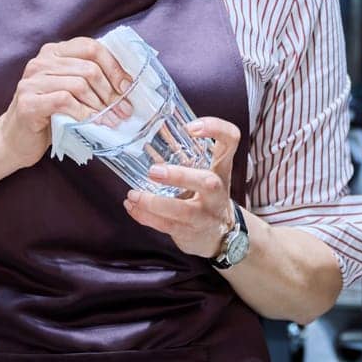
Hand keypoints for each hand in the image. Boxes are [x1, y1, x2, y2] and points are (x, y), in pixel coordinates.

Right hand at [0, 37, 133, 170]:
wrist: (13, 141)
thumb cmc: (49, 116)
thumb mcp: (71, 91)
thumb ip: (90, 79)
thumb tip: (127, 83)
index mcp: (54, 52)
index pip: (91, 47)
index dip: (114, 67)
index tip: (127, 87)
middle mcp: (41, 61)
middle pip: (89, 67)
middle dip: (111, 91)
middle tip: (123, 110)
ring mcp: (32, 81)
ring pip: (79, 84)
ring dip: (101, 105)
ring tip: (112, 120)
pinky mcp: (28, 102)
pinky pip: (65, 101)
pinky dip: (84, 113)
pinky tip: (92, 124)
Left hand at [123, 117, 241, 258]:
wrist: (220, 234)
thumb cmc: (207, 194)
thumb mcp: (207, 171)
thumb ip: (187, 155)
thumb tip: (150, 134)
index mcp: (221, 167)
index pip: (230, 140)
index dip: (215, 129)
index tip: (190, 127)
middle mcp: (217, 190)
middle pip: (208, 182)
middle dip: (180, 176)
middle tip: (153, 171)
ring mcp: (205, 214)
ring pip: (182, 210)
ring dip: (154, 203)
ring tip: (133, 195)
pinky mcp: (190, 231)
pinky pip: (166, 226)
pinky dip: (145, 217)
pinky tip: (132, 207)